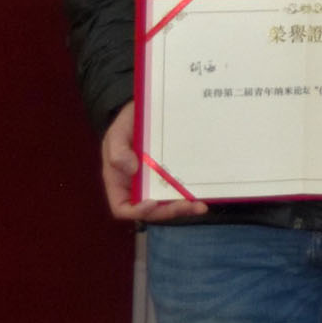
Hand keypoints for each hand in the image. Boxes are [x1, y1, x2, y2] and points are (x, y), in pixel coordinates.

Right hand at [99, 102, 205, 223]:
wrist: (149, 111)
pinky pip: (181, 189)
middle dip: (168, 211)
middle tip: (187, 205)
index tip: (153, 202)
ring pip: (169, 203)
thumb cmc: (127, 124)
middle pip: (151, 210)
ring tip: (200, 206)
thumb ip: (118, 151)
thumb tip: (131, 169)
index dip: (137, 211)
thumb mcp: (117, 133)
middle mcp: (138, 187)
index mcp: (119, 182)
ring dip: (184, 207)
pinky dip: (192, 193)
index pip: (123, 207)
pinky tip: (205, 193)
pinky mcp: (173, 174)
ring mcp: (157, 182)